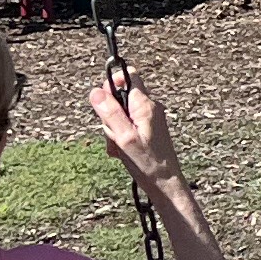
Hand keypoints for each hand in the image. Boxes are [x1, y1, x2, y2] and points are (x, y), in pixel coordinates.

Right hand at [92, 73, 184, 192]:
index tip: (105, 102)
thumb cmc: (148, 163)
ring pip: (120, 114)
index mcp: (145, 105)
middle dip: (109, 113)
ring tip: (119, 146)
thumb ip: (110, 113)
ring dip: (113, 129)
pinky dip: (120, 137)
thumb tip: (96, 91)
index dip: (112, 84)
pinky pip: (126, 126)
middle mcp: (149, 108)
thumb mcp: (124, 137)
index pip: (128, 75)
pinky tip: (121, 151)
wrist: (165, 184)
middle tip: (114, 133)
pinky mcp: (146, 130)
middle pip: (120, 96)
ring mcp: (148, 119)